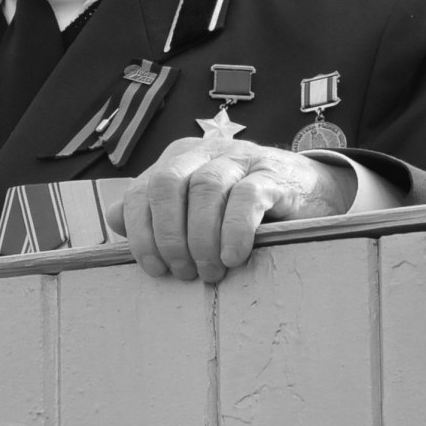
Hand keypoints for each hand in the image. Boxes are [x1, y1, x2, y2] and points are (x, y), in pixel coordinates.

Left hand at [105, 137, 356, 281]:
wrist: (310, 192)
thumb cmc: (244, 207)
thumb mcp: (196, 207)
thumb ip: (157, 211)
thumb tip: (116, 218)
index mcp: (180, 159)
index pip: (143, 187)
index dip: (142, 231)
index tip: (154, 269)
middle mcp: (206, 152)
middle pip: (168, 182)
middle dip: (169, 234)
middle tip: (183, 272)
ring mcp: (241, 159)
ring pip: (206, 188)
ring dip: (201, 238)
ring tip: (211, 271)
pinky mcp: (272, 174)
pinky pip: (247, 196)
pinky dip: (234, 230)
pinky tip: (234, 257)